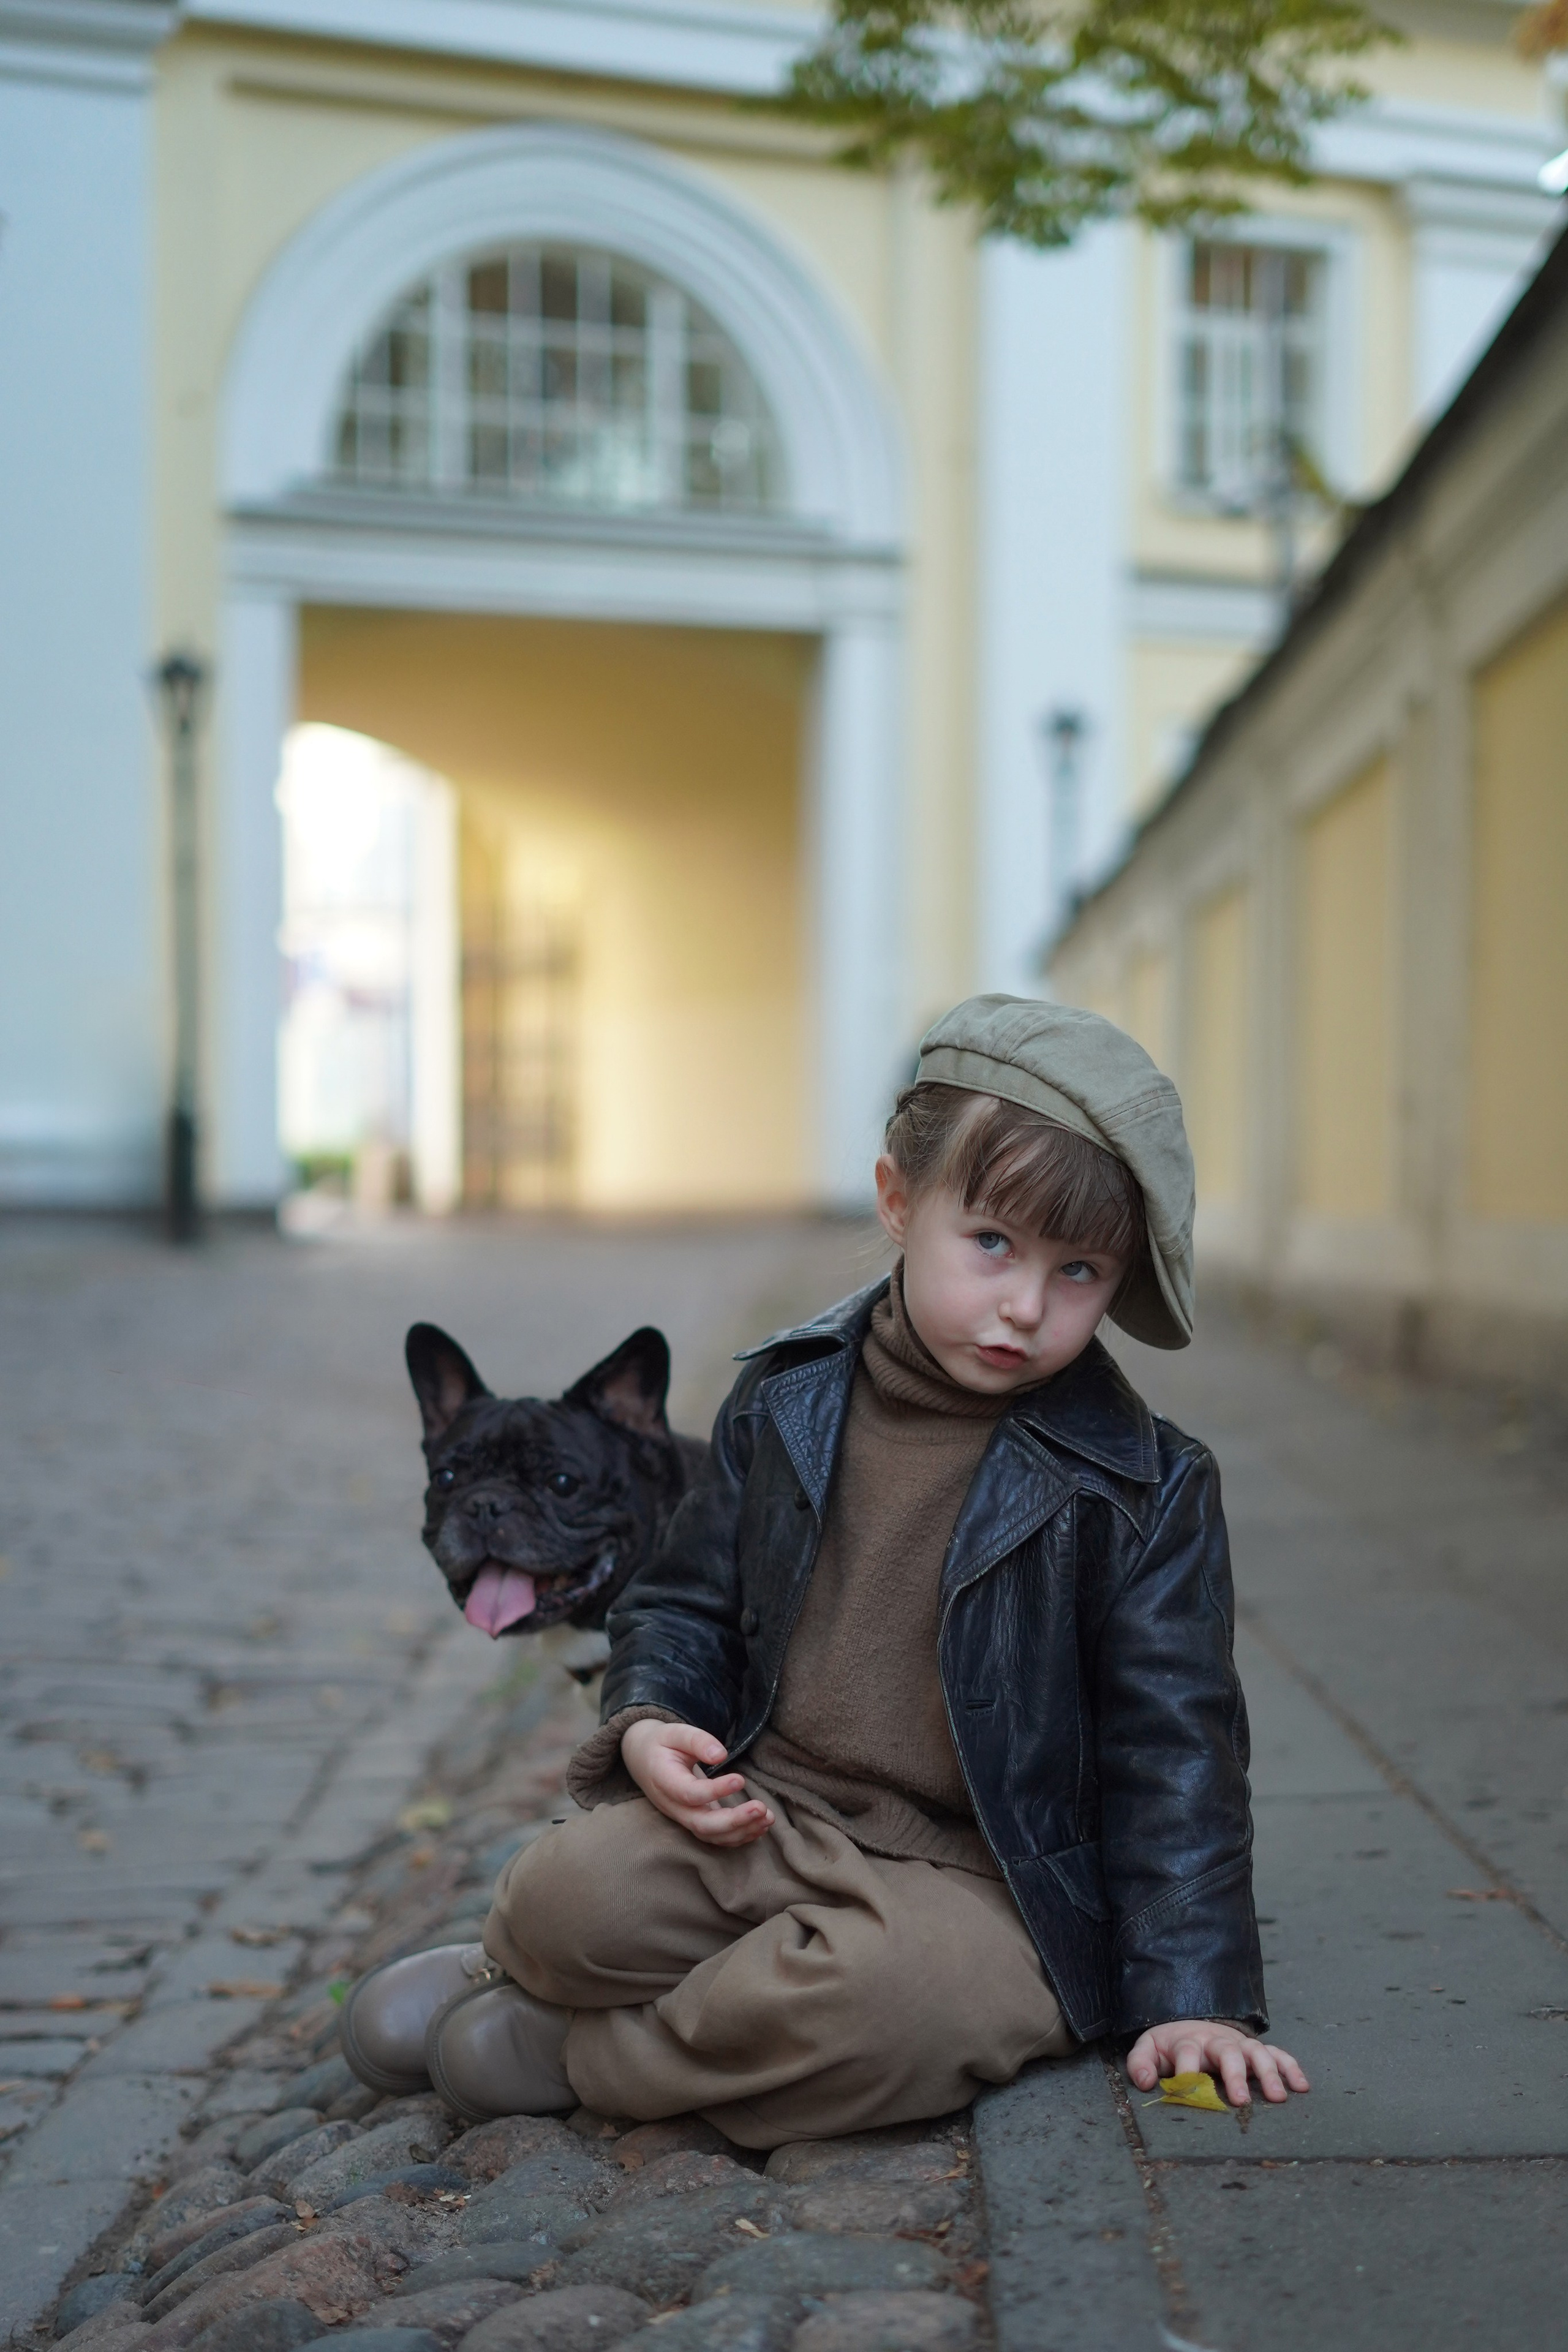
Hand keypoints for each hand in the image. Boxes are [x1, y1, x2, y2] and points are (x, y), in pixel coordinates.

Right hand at [621, 1718, 773, 1847]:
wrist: (644, 1760)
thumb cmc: (662, 1744)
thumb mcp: (674, 1733)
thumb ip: (697, 1741)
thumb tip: (721, 1754)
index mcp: (665, 1781)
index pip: (690, 1794)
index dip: (716, 1791)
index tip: (741, 1778)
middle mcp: (673, 1806)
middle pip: (702, 1825)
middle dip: (734, 1821)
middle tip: (761, 1808)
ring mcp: (683, 1818)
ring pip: (711, 1836)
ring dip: (741, 1831)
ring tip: (768, 1817)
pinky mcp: (695, 1821)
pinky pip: (716, 1837)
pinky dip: (740, 1836)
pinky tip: (760, 1826)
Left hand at [1127, 2019, 1309, 2106]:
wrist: (1192, 2022)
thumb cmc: (1171, 2045)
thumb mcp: (1149, 2048)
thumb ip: (1141, 2063)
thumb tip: (1145, 2083)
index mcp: (1188, 2042)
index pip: (1187, 2053)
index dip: (1186, 2070)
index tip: (1188, 2089)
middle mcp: (1217, 2041)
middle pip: (1227, 2052)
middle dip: (1234, 2075)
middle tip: (1240, 2101)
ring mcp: (1240, 2045)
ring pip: (1257, 2053)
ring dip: (1269, 2073)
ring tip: (1278, 2098)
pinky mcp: (1255, 2049)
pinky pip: (1278, 2054)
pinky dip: (1291, 2067)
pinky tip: (1302, 2086)